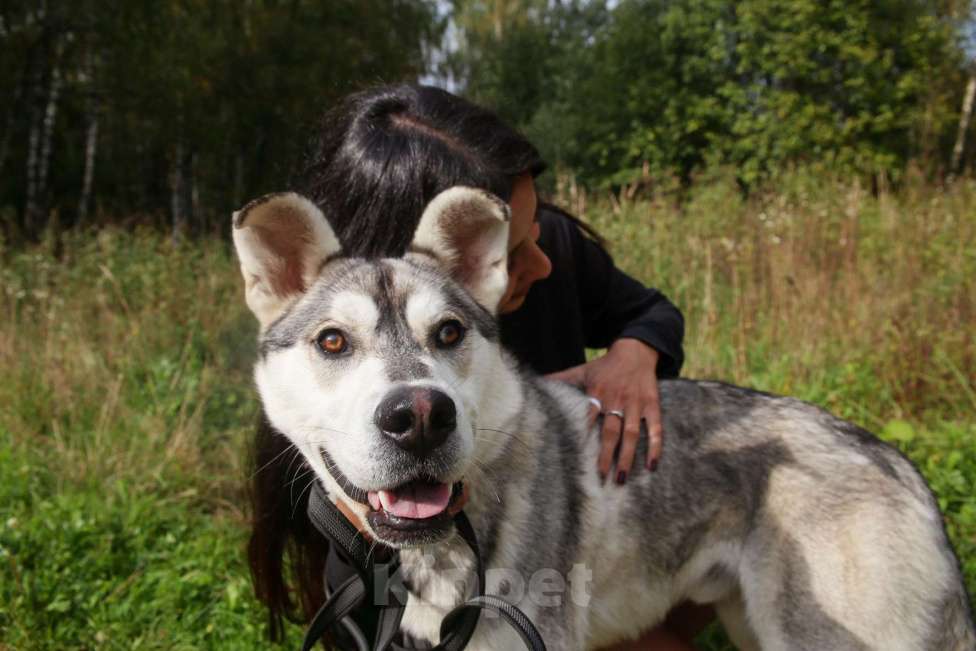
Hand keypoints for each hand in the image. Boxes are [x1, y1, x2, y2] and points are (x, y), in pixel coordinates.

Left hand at [545, 338, 662, 482]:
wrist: (635, 350)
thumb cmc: (605, 366)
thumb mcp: (582, 370)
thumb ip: (561, 379)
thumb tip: (536, 383)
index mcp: (597, 392)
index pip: (588, 418)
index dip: (583, 436)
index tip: (577, 457)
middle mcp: (616, 399)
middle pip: (610, 431)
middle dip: (606, 455)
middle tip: (601, 477)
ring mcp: (636, 403)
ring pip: (632, 433)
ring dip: (627, 457)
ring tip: (621, 478)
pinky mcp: (652, 405)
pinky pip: (656, 428)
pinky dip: (655, 447)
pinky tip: (652, 465)